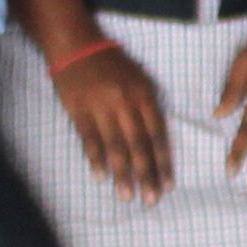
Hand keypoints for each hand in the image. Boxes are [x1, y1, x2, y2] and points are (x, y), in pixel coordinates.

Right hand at [49, 40, 171, 200]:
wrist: (78, 46)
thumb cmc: (113, 65)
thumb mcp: (140, 79)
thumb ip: (149, 108)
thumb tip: (158, 141)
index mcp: (144, 96)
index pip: (157, 135)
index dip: (163, 161)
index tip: (168, 185)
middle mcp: (126, 103)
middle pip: (139, 145)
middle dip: (146, 174)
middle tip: (151, 199)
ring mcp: (102, 108)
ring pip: (116, 146)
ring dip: (122, 173)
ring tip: (127, 195)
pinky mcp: (80, 111)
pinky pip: (90, 139)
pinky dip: (96, 159)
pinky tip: (101, 177)